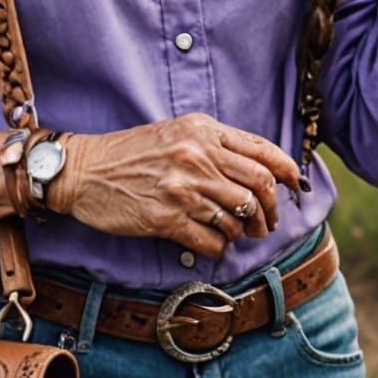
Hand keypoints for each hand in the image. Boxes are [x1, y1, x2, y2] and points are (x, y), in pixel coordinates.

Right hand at [55, 114, 299, 257]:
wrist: (84, 170)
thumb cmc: (131, 153)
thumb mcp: (176, 133)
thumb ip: (215, 145)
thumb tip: (260, 168)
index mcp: (202, 131)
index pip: (262, 151)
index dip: (287, 172)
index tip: (293, 186)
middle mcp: (196, 156)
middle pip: (259, 187)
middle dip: (270, 210)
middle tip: (267, 222)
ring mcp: (181, 188)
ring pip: (239, 218)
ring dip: (243, 231)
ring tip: (235, 232)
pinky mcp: (166, 219)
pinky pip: (213, 241)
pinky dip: (219, 247)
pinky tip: (210, 242)